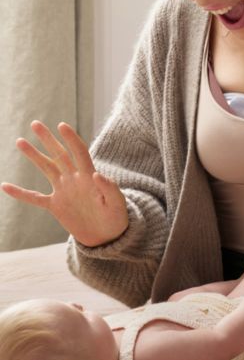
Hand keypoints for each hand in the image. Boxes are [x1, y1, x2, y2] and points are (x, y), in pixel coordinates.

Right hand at [1, 121, 128, 245]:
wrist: (106, 236)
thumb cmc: (116, 218)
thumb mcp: (117, 204)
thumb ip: (109, 189)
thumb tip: (98, 175)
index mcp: (89, 176)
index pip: (79, 152)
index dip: (71, 139)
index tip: (61, 125)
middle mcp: (74, 179)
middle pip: (59, 154)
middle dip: (48, 139)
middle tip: (35, 123)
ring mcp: (63, 191)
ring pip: (46, 168)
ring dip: (34, 155)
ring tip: (20, 141)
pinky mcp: (56, 205)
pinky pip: (35, 198)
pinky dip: (21, 193)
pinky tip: (5, 186)